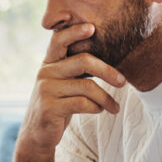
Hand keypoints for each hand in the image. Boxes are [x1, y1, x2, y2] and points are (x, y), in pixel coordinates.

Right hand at [21, 23, 126, 154]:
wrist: (38, 133)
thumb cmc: (59, 103)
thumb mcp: (64, 82)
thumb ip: (76, 67)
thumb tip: (110, 53)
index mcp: (50, 62)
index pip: (59, 39)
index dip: (75, 31)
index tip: (93, 28)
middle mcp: (45, 72)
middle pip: (83, 61)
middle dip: (107, 71)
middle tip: (123, 82)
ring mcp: (46, 89)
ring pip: (86, 86)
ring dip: (106, 98)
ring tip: (115, 107)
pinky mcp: (49, 108)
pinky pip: (82, 103)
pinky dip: (96, 107)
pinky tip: (100, 110)